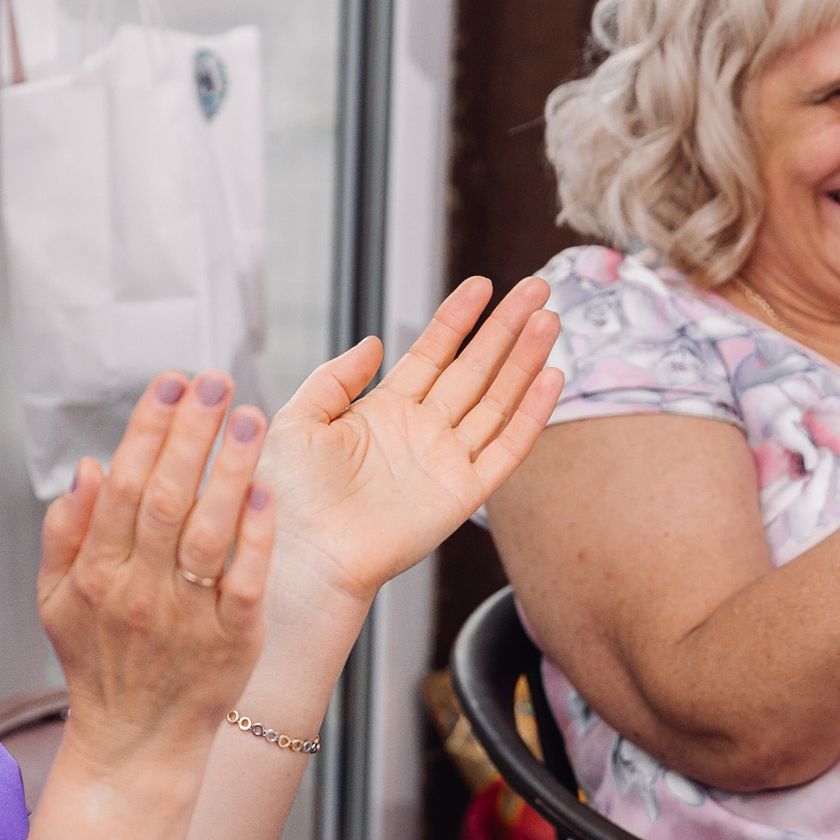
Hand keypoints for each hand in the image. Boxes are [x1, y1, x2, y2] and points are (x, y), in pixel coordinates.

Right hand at [36, 370, 277, 775]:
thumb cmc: (99, 665)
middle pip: (164, 497)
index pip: (121, 486)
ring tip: (248, 417)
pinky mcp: (232, 642)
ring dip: (228, 470)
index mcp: (94, 574)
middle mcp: (137, 591)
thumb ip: (64, 532)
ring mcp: (186, 617)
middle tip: (216, 381)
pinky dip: (254, 538)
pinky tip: (264, 493)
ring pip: (207, 532)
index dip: (147, 429)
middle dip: (190, 433)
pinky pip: (245, 582)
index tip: (171, 383)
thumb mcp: (55, 602)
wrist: (135, 746)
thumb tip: (87, 466)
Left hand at [257, 276, 562, 611]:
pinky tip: (551, 379)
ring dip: (525, 361)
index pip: (432, 353)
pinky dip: (531, 416)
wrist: (301, 554)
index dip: (457, 318)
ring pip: (498, 400)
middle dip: (506, 328)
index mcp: (383, 411)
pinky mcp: (463, 495)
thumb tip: (374, 342)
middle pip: (475, 368)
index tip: (482, 285)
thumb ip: (335, 377)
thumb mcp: (299, 420)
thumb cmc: (287, 497)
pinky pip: (506, 449)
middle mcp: (421, 431)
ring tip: (549, 319)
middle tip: (536, 288)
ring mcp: (446, 461)